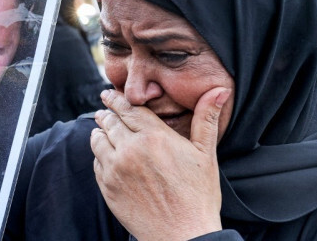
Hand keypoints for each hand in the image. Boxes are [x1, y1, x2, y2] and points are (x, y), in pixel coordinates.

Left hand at [91, 87, 230, 240]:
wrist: (182, 235)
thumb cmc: (198, 196)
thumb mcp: (205, 154)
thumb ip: (206, 119)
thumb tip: (220, 90)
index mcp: (155, 137)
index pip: (128, 108)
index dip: (117, 99)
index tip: (109, 93)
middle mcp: (131, 149)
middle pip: (110, 121)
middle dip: (106, 112)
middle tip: (104, 109)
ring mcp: (116, 168)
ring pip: (98, 139)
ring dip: (99, 131)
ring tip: (102, 129)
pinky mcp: (107, 186)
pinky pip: (96, 162)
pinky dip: (99, 154)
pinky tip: (106, 154)